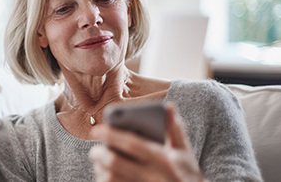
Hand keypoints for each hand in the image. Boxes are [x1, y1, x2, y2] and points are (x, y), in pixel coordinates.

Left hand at [89, 104, 204, 181]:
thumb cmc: (186, 173)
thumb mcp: (185, 152)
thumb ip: (175, 129)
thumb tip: (169, 106)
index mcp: (162, 159)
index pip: (132, 143)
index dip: (111, 135)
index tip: (95, 130)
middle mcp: (152, 176)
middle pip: (116, 163)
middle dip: (99, 154)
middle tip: (94, 150)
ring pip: (110, 179)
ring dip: (100, 170)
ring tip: (100, 164)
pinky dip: (105, 181)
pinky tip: (106, 176)